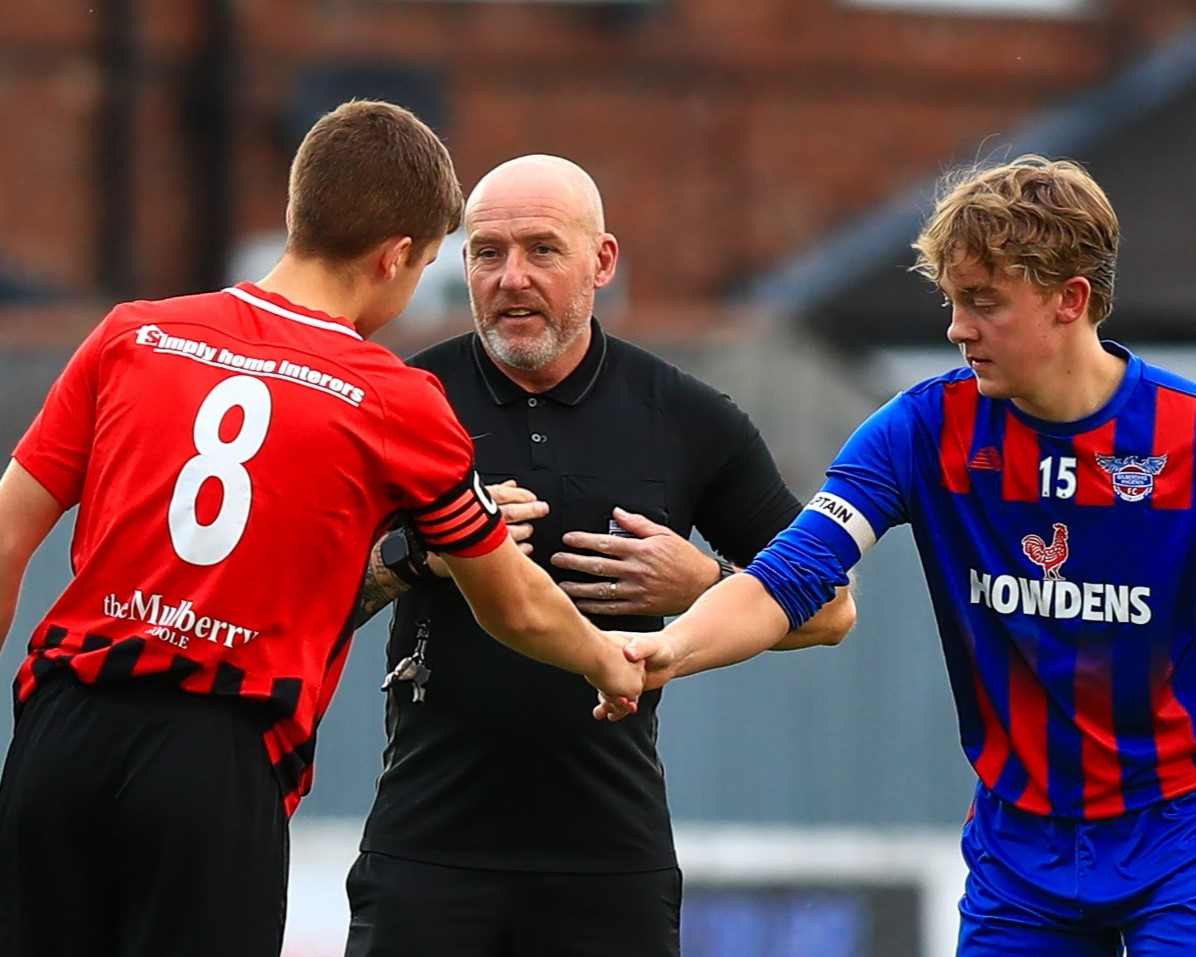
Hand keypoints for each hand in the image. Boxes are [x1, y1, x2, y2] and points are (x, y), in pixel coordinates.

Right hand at [427, 480, 546, 577]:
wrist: (425, 549)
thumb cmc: (444, 521)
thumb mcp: (466, 498)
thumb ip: (492, 491)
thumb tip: (511, 485)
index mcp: (473, 501)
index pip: (504, 494)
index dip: (521, 494)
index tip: (532, 496)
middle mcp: (478, 519)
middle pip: (513, 512)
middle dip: (531, 510)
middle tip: (542, 509)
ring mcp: (481, 539)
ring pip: (513, 534)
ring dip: (526, 531)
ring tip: (530, 528)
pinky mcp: (481, 557)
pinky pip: (509, 555)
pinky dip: (521, 550)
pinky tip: (527, 547)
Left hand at [552, 507, 718, 616]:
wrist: (701, 585)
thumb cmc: (684, 558)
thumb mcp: (664, 534)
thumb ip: (638, 524)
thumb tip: (617, 513)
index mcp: (640, 550)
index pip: (605, 543)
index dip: (583, 541)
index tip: (568, 539)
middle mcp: (636, 570)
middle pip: (598, 566)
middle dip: (573, 562)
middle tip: (556, 560)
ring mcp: (636, 590)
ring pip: (601, 589)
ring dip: (579, 587)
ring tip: (562, 585)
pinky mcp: (639, 607)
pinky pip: (612, 608)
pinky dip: (595, 607)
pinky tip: (581, 605)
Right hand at [591, 631, 678, 720]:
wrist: (673, 658)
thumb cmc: (661, 648)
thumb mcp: (650, 646)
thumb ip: (640, 648)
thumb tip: (629, 653)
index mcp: (619, 655)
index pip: (609, 668)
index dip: (605, 679)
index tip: (605, 688)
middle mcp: (619, 668)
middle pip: (608, 684)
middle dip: (605, 696)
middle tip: (604, 704)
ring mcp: (624, 680)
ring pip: (613, 695)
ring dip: (606, 705)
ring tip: (600, 713)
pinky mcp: (631, 691)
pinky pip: (623, 703)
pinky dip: (617, 710)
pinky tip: (612, 716)